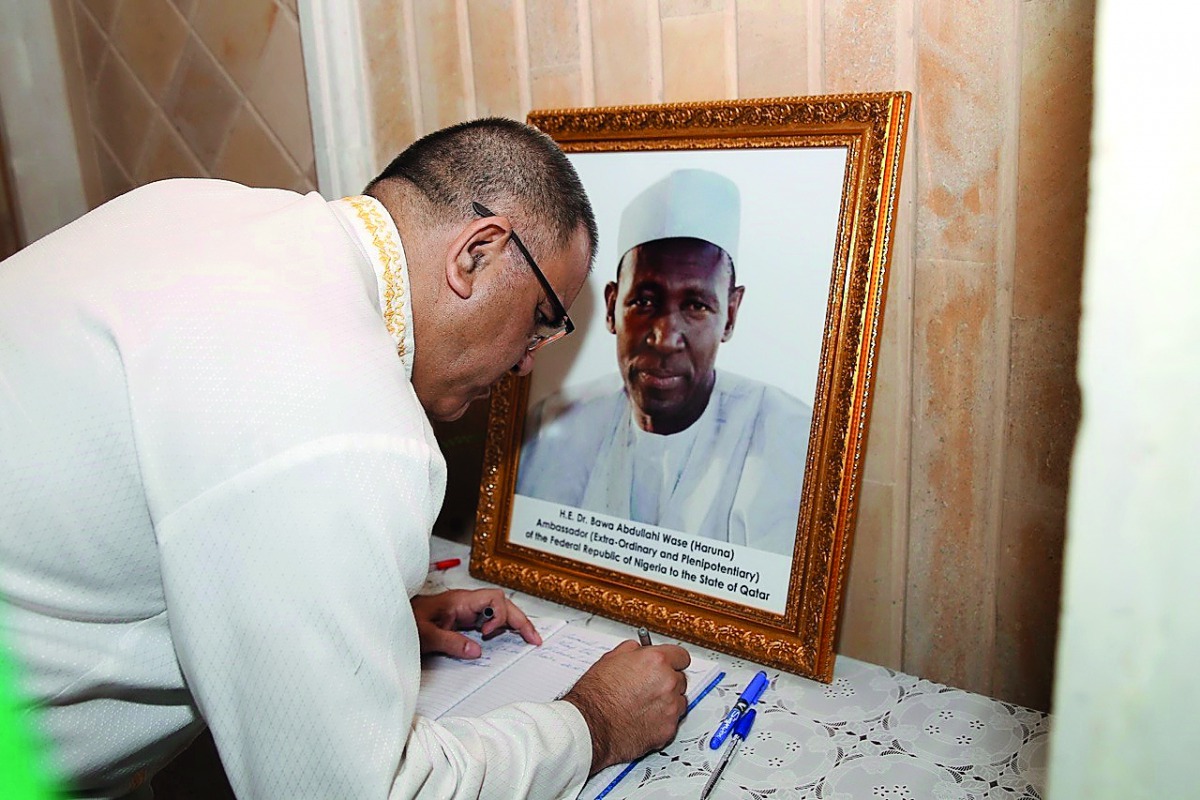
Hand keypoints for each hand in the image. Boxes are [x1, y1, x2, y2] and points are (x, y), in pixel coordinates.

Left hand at [410, 589, 541, 658]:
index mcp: (460, 601)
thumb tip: (477, 650)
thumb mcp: (425, 635)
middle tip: (534, 639)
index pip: (493, 598)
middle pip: (502, 603)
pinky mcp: (462, 619)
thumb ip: (450, 642)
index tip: (486, 635)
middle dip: (520, 619)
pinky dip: (500, 627)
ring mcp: (465, 610)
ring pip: (498, 610)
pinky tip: (506, 638)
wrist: (388, 619)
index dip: (497, 616)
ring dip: (513, 622)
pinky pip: (487, 620)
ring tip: (528, 638)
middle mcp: (466, 603)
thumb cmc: (404, 622)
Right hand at [562, 640, 690, 772]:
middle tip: (650, 687)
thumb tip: (640, 649)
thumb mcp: (610, 659)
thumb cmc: (595, 696)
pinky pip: (673, 722)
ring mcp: (670, 707)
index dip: (672, 660)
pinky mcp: (668, 729)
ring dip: (668, 702)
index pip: (681, 656)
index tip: (670, 664)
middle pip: (681, 679)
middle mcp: (668, 682)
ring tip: (645, 705)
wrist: (590, 726)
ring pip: (680, 701)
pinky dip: (662, 721)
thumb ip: (633, 651)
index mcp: (656, 661)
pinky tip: (644, 719)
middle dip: (668, 682)